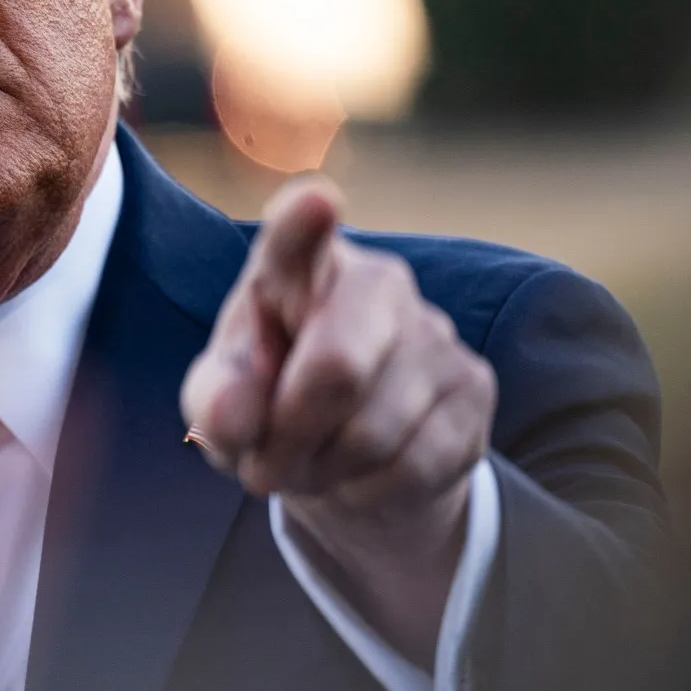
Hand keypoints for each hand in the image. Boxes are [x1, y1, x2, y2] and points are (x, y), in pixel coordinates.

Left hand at [179, 177, 495, 662]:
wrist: (348, 458)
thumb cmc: (269, 404)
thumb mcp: (223, 403)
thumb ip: (216, 402)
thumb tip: (236, 417)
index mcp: (297, 266)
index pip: (296, 237)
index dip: (304, 221)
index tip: (316, 200)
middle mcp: (376, 280)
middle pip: (338, 366)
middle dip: (291, 436)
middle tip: (264, 467)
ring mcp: (434, 329)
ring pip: (373, 432)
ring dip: (326, 471)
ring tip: (311, 465)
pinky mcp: (474, 384)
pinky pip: (414, 465)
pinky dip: (369, 490)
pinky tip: (359, 474)